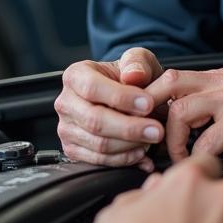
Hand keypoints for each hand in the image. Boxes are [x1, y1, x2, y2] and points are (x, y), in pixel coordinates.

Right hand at [55, 47, 164, 169]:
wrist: (127, 98)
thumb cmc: (131, 78)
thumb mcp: (138, 61)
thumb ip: (138, 62)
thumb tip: (133, 76)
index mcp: (75, 75)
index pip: (92, 87)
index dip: (121, 98)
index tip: (148, 104)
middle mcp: (66, 102)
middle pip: (94, 120)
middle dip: (130, 128)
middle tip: (157, 130)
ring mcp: (67, 128)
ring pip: (98, 144)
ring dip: (130, 145)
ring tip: (153, 138)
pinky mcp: (73, 150)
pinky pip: (99, 161)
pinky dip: (125, 159)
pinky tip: (143, 152)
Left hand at [144, 68, 222, 161]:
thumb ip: (210, 112)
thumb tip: (180, 135)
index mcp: (213, 79)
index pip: (168, 79)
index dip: (149, 99)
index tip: (142, 124)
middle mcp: (218, 82)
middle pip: (167, 85)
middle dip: (150, 113)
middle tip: (147, 140)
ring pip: (181, 110)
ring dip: (171, 139)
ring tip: (175, 157)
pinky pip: (209, 138)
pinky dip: (198, 155)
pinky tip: (201, 164)